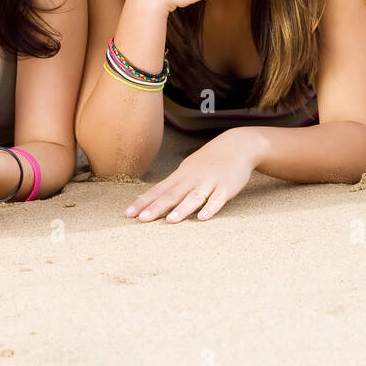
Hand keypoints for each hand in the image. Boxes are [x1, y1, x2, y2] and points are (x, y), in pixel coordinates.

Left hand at [124, 130, 258, 222]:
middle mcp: (192, 178)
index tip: (128, 214)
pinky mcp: (226, 187)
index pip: (158, 190)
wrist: (237, 145)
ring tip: (171, 221)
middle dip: (156, 207)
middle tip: (142, 219)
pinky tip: (203, 217)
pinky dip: (210, 208)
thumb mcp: (188, 169)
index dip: (143, 202)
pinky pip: (218, 199)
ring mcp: (209, 182)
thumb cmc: (209, 160)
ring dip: (182, 209)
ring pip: (194, 197)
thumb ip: (172, 184)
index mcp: (181, 175)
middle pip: (172, 194)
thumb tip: (151, 198)